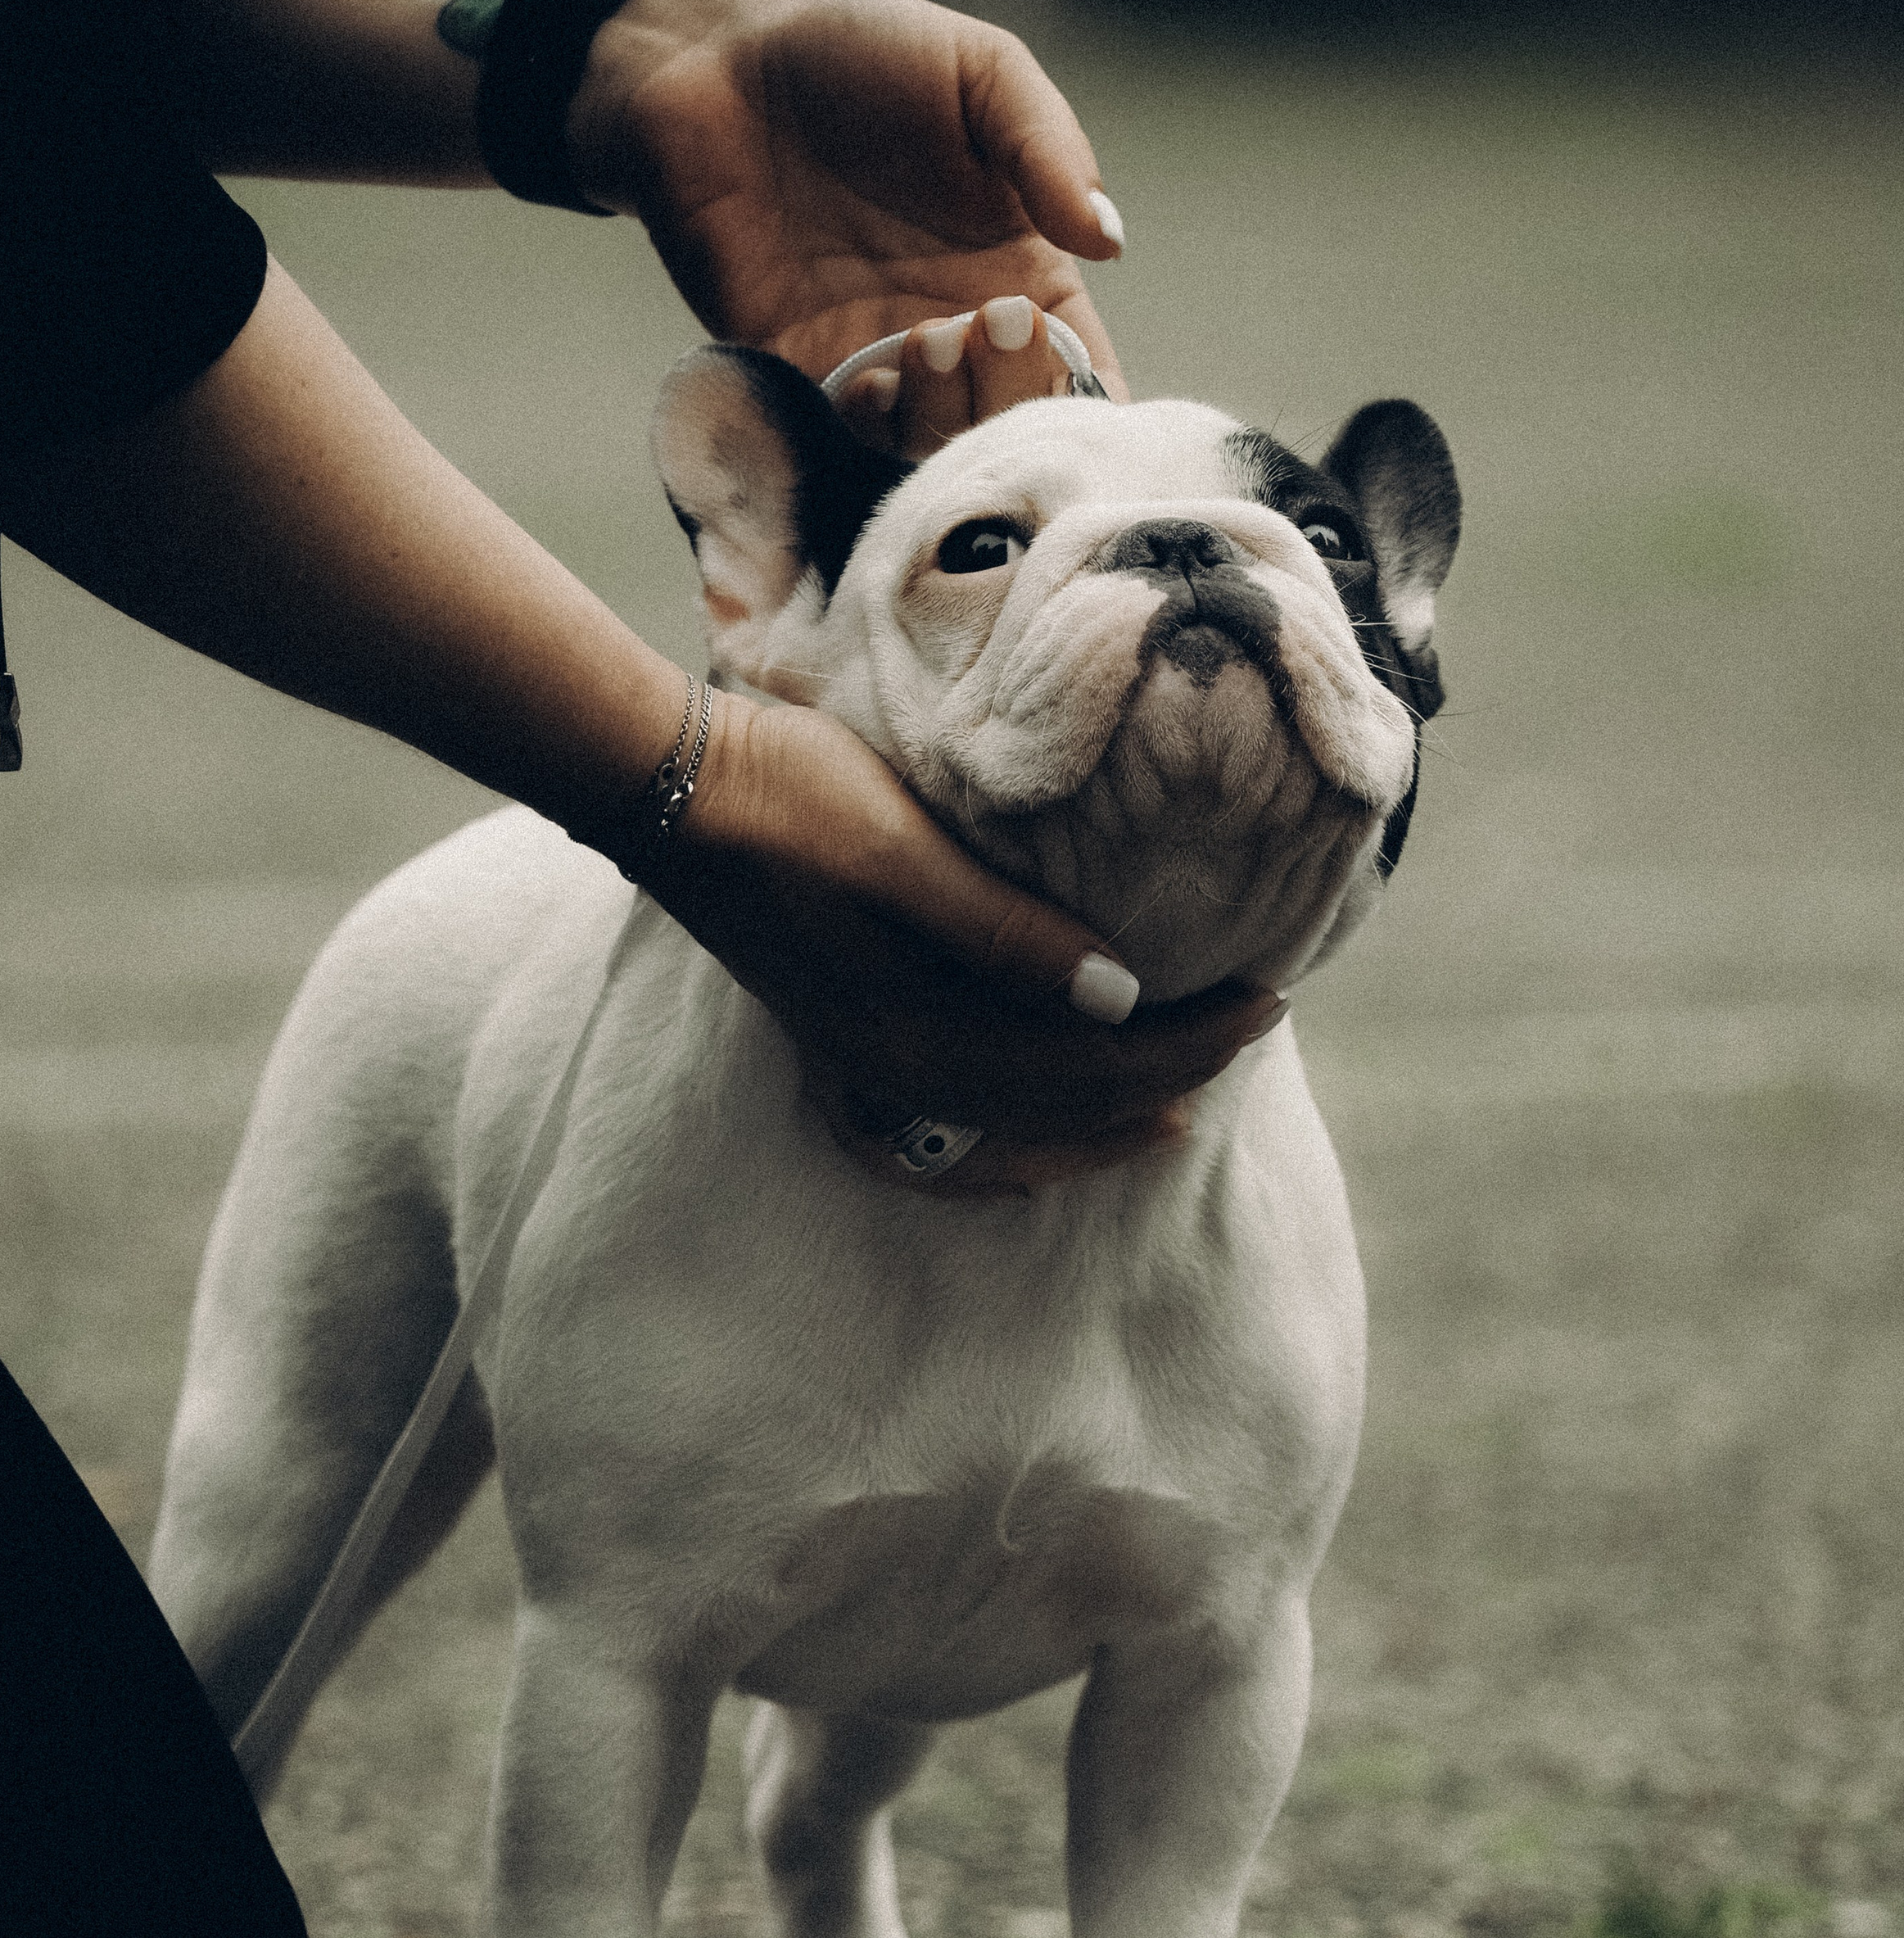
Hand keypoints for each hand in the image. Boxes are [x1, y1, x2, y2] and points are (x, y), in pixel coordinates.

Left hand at [570, 0, 1128, 396]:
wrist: (715, 61)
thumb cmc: (855, 49)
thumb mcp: (979, 72)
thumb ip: (1049, 151)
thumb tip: (1109, 241)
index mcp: (1016, 274)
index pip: (1075, 368)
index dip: (1083, 387)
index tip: (1051, 346)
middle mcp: (952, 334)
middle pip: (1011, 424)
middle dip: (1010, 398)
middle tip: (979, 328)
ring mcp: (875, 362)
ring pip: (932, 449)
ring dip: (942, 418)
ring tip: (925, 342)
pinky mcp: (798, 379)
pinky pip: (845, 446)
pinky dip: (870, 434)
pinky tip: (870, 380)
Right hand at [647, 694, 1285, 1190]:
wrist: (668, 789)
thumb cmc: (789, 795)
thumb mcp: (904, 850)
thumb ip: (1006, 934)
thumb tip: (1120, 997)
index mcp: (922, 1028)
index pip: (1093, 1059)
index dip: (1190, 1037)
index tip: (1269, 995)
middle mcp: (897, 1070)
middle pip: (1065, 1101)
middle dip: (1169, 1073)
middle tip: (1256, 1028)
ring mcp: (866, 1065)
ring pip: (1011, 1129)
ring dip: (1100, 1116)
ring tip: (1179, 1099)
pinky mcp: (844, 1042)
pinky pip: (942, 1137)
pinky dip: (1007, 1148)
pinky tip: (1036, 1138)